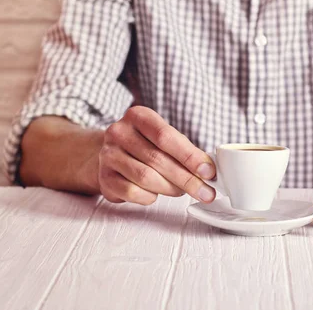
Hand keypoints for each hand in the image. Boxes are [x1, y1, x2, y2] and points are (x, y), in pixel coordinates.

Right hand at [98, 106, 216, 204]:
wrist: (112, 154)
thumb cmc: (145, 145)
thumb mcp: (164, 139)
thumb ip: (185, 150)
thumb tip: (208, 170)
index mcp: (138, 116)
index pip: (166, 136)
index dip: (190, 156)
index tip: (208, 172)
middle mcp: (119, 132)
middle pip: (157, 159)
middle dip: (187, 179)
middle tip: (205, 192)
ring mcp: (108, 155)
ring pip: (146, 177)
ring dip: (170, 188)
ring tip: (182, 191)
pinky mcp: (104, 178)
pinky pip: (133, 192)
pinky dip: (150, 196)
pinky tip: (156, 193)